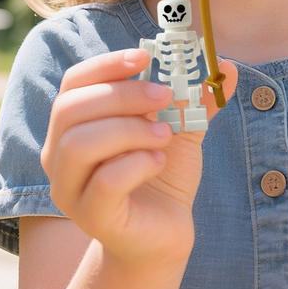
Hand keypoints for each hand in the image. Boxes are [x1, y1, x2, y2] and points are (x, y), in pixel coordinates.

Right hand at [42, 47, 237, 268]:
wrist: (165, 232)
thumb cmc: (162, 175)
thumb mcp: (181, 129)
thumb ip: (196, 98)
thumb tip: (228, 67)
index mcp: (74, 125)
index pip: (73, 83)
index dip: (106, 64)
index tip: (144, 56)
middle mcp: (59, 154)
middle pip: (70, 108)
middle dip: (122, 95)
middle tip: (164, 96)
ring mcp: (70, 188)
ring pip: (80, 144)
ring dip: (128, 129)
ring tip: (164, 135)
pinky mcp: (91, 216)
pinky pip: (104, 182)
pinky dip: (136, 164)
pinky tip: (158, 162)